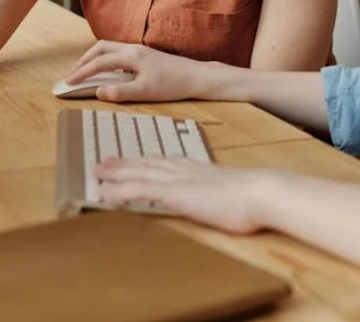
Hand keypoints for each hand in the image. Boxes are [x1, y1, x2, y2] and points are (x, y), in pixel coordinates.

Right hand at [63, 41, 210, 101]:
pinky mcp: (145, 55)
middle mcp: (133, 49)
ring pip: (109, 48)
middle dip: (84, 60)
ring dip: (94, 58)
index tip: (68, 82)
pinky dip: (106, 58)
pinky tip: (108, 71)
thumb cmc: (174, 84)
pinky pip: (118, 52)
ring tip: (86, 71)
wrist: (197, 77)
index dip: (81, 73)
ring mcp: (140, 50)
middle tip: (73, 75)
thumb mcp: (145, 92)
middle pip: (100, 48)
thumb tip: (99, 92)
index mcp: (131, 56)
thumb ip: (120, 92)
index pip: (98, 63)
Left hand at [94, 157, 274, 233]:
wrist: (262, 192)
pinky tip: (104, 194)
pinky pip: (138, 191)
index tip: (134, 159)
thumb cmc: (256, 197)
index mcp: (199, 169)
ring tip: (97, 173)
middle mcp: (184, 170)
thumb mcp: (236, 193)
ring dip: (115, 173)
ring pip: (137, 173)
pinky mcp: (174, 193)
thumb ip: (224, 194)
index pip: (165, 161)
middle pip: (147, 163)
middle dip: (124, 163)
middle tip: (105, 162)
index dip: (146, 160)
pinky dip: (118, 191)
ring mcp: (178, 180)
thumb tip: (227, 201)